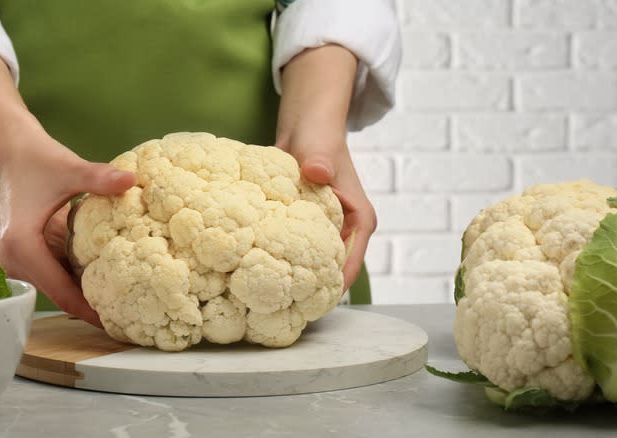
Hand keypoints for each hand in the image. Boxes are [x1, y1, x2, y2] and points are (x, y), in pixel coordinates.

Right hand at [0, 131, 134, 326]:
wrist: (16, 151)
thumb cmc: (40, 160)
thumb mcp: (71, 170)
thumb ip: (99, 178)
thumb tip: (131, 180)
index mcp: (22, 246)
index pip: (60, 291)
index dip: (89, 310)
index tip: (116, 324)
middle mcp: (15, 259)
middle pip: (59, 295)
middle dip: (92, 307)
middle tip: (130, 321)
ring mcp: (19, 260)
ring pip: (59, 287)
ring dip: (88, 295)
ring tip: (125, 309)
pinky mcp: (28, 255)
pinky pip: (57, 274)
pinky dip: (80, 279)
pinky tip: (110, 285)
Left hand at [276, 44, 373, 289]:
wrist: (305, 125)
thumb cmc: (319, 136)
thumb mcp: (321, 149)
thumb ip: (320, 161)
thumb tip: (318, 172)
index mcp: (360, 221)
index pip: (350, 265)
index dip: (330, 289)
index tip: (305, 308)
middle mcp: (345, 230)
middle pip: (331, 271)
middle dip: (309, 291)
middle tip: (280, 312)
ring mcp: (324, 230)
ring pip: (311, 264)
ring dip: (293, 278)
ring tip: (266, 300)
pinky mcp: (304, 226)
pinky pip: (294, 250)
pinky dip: (280, 260)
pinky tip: (256, 272)